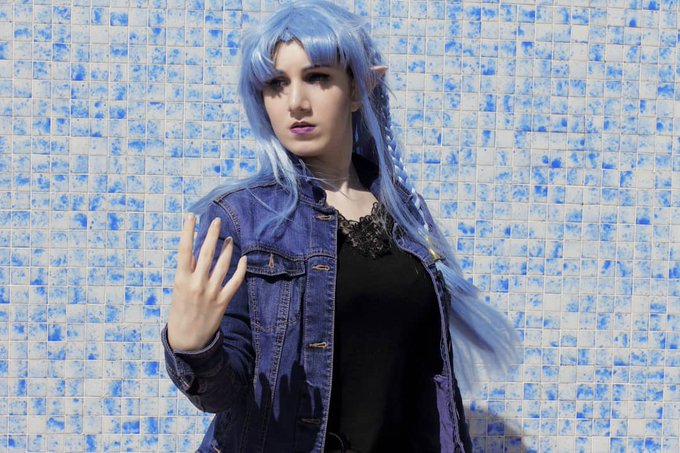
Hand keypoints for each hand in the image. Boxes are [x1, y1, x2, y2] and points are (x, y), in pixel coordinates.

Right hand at [167, 214, 246, 351]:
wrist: (187, 342)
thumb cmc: (180, 312)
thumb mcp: (178, 291)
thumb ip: (187, 273)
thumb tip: (195, 254)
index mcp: (181, 280)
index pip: (184, 250)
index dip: (187, 231)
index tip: (190, 216)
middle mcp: (197, 284)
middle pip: (206, 253)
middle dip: (211, 234)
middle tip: (216, 221)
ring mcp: (211, 292)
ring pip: (222, 264)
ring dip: (227, 249)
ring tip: (229, 238)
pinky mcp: (223, 301)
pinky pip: (235, 281)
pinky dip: (241, 269)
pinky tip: (243, 259)